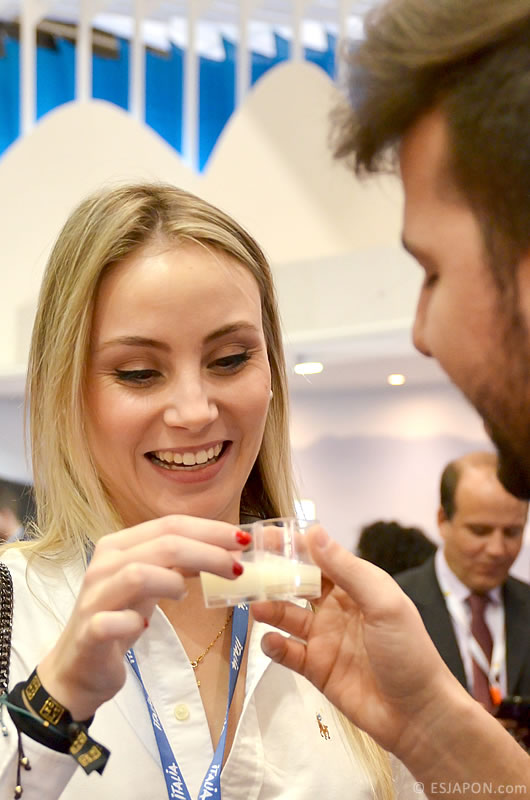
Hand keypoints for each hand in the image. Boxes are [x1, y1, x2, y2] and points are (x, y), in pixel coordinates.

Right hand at [38, 515, 244, 718]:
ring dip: (173, 581)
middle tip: (238, 567)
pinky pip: (111, 621)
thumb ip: (180, 565)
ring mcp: (94, 598)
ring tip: (187, 594)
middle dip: (207, 552)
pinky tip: (144, 626)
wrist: (79, 667)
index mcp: (121, 545)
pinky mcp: (89, 632)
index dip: (209, 529)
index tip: (242, 539)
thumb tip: (229, 552)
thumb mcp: (152, 585)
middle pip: (163, 545)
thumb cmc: (120, 619)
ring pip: (137, 574)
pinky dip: (132, 621)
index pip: (170, 525)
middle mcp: (105, 564)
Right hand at [253, 525, 461, 754]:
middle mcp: (337, 607)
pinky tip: (271, 641)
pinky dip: (274, 644)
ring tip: (255, 606)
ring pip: (287, 615)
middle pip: (297, 583)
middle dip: (273, 575)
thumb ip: (347, 569)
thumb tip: (314, 532)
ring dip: (269, 607)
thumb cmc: (409, 652)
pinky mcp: (316, 667)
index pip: (319, 557)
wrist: (418, 715)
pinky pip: (287, 651)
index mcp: (357, 585)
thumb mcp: (383, 603)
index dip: (293, 546)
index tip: (265, 536)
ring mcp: (325, 637)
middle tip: (246, 569)